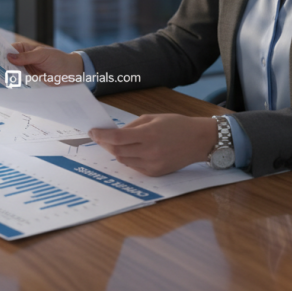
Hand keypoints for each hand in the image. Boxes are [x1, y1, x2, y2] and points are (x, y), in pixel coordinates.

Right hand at [7, 42, 83, 83]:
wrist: (71, 73)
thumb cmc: (58, 59)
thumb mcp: (42, 55)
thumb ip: (26, 57)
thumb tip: (9, 57)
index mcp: (25, 50)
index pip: (10, 49)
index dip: (1, 51)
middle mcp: (23, 60)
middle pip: (8, 62)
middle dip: (1, 64)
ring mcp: (26, 71)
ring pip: (12, 73)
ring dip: (7, 74)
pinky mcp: (29, 82)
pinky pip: (20, 82)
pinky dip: (15, 83)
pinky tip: (10, 84)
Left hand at [88, 114, 218, 176]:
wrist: (199, 141)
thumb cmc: (177, 125)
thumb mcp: (154, 118)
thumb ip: (133, 125)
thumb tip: (115, 133)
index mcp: (148, 134)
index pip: (117, 138)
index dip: (101, 135)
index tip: (92, 131)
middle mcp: (149, 151)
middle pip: (117, 152)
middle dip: (105, 144)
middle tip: (101, 137)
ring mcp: (152, 164)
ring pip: (124, 160)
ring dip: (116, 152)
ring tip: (115, 144)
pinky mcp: (155, 173)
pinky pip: (134, 167)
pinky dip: (128, 159)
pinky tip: (130, 151)